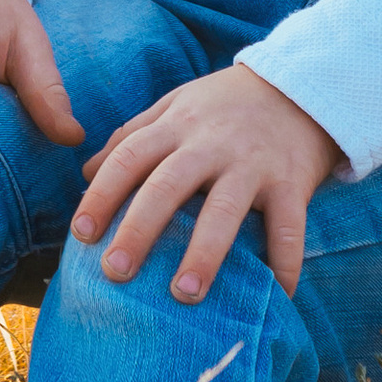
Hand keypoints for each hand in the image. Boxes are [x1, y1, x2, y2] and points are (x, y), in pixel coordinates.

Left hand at [72, 60, 341, 302]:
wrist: (300, 84)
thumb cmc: (225, 105)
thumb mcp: (175, 105)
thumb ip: (132, 134)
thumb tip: (84, 172)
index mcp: (177, 125)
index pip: (129, 156)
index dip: (102, 194)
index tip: (81, 233)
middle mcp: (211, 143)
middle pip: (168, 185)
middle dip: (139, 229)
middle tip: (114, 272)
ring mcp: (253, 163)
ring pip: (225, 209)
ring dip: (204, 253)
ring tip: (184, 295)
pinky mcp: (292, 182)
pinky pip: (288, 227)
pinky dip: (285, 262)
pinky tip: (278, 296)